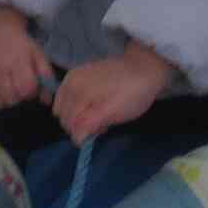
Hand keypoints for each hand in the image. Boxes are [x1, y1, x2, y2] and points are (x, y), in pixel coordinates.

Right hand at [0, 7, 50, 113]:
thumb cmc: (20, 47)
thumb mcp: (38, 56)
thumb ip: (46, 76)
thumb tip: (47, 101)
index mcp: (17, 61)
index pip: (26, 90)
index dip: (29, 92)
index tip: (27, 85)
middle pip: (11, 99)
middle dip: (15, 97)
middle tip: (13, 85)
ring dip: (0, 102)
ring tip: (2, 90)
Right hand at [51, 45, 175, 141]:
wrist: (144, 68)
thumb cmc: (133, 92)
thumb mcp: (114, 112)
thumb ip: (91, 124)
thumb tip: (76, 139)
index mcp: (77, 91)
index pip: (71, 125)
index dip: (84, 135)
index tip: (101, 131)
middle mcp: (69, 83)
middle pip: (65, 118)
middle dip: (80, 126)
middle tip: (101, 124)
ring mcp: (71, 78)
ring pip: (63, 110)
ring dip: (76, 118)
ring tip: (96, 115)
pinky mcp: (75, 76)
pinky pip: (66, 99)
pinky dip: (75, 107)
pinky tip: (91, 106)